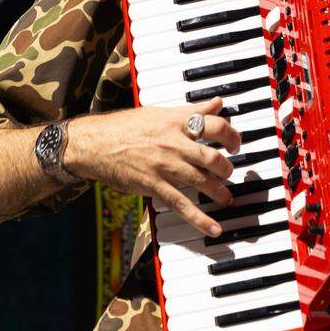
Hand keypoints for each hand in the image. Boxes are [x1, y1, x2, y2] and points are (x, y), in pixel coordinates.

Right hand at [65, 96, 241, 237]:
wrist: (93, 143)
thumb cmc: (126, 126)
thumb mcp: (161, 112)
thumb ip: (192, 110)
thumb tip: (217, 102)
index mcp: (177, 122)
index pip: (215, 125)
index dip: (232, 135)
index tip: (236, 143)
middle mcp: (173, 143)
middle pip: (212, 156)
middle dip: (227, 168)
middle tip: (231, 172)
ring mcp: (164, 166)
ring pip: (201, 181)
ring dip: (219, 192)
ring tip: (227, 198)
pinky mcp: (154, 185)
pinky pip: (182, 204)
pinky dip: (200, 218)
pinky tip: (214, 228)